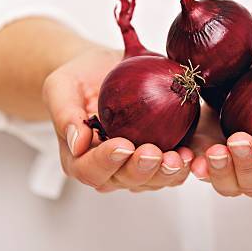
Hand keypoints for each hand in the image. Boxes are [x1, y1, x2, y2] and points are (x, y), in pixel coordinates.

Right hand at [42, 46, 193, 192]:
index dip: (105, 162)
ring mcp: (133, 167)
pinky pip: (171, 169)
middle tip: (154, 152)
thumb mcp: (60, 86)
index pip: (89, 169)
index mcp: (78, 158)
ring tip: (178, 157)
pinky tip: (191, 153)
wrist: (103, 70)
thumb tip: (77, 142)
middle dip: (140, 169)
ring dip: (165, 172)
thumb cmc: (78, 78)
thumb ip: (64, 114)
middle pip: (123, 180)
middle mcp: (107, 169)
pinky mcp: (157, 158)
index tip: (122, 144)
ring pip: (150, 180)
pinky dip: (182, 165)